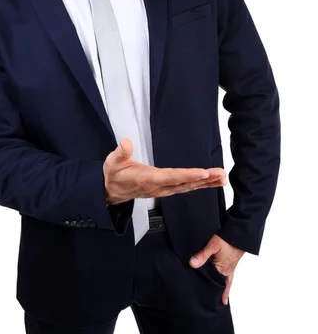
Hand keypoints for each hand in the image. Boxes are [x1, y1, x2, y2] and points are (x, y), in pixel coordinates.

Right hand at [103, 138, 226, 204]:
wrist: (111, 192)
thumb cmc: (113, 176)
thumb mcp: (112, 163)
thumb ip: (120, 153)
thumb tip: (126, 142)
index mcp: (148, 179)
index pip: (171, 177)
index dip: (188, 175)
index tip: (203, 173)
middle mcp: (159, 186)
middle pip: (185, 183)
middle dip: (205, 179)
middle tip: (221, 174)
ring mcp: (164, 189)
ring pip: (188, 186)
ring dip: (206, 183)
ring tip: (222, 177)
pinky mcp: (166, 189)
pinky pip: (186, 187)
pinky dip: (200, 184)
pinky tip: (211, 182)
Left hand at [189, 234, 244, 304]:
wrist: (239, 234)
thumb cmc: (226, 239)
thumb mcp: (213, 245)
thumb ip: (202, 255)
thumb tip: (192, 264)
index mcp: (222, 270)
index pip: (214, 283)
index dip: (209, 290)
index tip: (207, 300)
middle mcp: (227, 271)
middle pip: (220, 284)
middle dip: (217, 292)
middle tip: (213, 302)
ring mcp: (230, 267)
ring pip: (225, 281)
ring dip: (222, 287)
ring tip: (220, 296)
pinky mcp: (232, 262)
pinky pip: (229, 275)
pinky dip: (227, 280)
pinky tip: (225, 280)